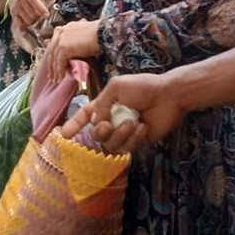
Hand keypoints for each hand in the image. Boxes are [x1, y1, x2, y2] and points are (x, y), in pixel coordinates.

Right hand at [9, 0, 58, 33]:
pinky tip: (29, 19)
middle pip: (31, 13)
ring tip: (36, 15)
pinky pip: (19, 23)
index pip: (33, 1)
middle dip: (39, 16)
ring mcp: (15, 6)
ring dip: (34, 20)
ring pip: (27, 20)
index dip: (40, 9)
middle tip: (43, 14)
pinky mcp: (12, 11)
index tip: (47, 15)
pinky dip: (26, 24)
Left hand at [44, 20, 100, 82]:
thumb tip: (73, 54)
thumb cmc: (99, 35)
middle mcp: (61, 33)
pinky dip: (60, 71)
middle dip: (51, 65)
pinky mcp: (64, 48)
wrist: (103, 33)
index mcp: (65, 29)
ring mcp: (61, 40)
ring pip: (54, 58)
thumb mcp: (83, 37)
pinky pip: (59, 62)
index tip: (53, 64)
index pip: (54, 44)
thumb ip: (75, 43)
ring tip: (56, 80)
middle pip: (52, 51)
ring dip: (55, 71)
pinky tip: (61, 78)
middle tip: (51, 75)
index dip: (53, 55)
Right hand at [61, 70, 186, 151]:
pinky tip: (143, 127)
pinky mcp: (138, 142)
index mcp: (105, 105)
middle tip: (108, 125)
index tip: (64, 134)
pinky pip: (128, 148)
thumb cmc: (144, 86)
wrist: (170, 96)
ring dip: (119, 134)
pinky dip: (134, 138)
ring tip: (132, 122)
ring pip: (111, 144)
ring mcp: (124, 132)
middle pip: (96, 135)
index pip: (85, 116)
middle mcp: (112, 119)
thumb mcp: (116, 87)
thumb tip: (95, 122)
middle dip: (99, 132)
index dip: (73, 125)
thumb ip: (101, 104)